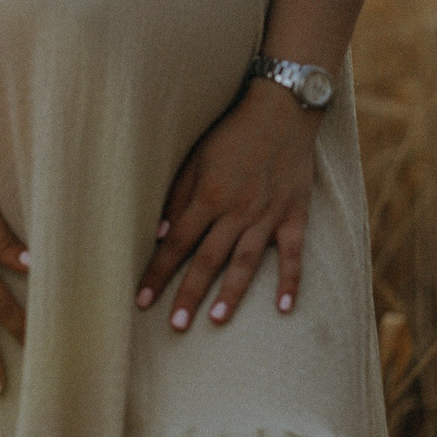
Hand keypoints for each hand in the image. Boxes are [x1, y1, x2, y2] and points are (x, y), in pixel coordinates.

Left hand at [134, 85, 320, 330]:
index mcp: (208, 196)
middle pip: (207, 259)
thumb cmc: (230, 134)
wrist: (281, 111)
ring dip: (230, 293)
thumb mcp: (196, 158)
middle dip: (189, 293)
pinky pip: (292, 254)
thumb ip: (178, 196)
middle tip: (174, 325)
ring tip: (216, 321)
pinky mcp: (295, 215)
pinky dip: (289, 281)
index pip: (176, 243)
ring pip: (245, 261)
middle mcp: (237, 210)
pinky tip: (283, 308)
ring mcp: (268, 215)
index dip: (158, 272)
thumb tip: (162, 235)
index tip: (141, 299)